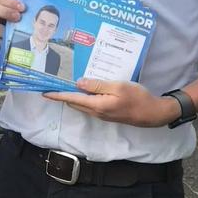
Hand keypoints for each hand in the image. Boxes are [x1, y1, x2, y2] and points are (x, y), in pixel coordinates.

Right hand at [0, 0, 24, 60]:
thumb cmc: (7, 28)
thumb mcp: (12, 18)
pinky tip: (10, 45)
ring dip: (6, 31)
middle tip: (18, 17)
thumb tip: (38, 12)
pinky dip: (1, 44)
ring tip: (16, 34)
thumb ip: (21, 13)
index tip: (23, 7)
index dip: (11, 2)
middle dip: (6, 11)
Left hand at [43, 78, 181, 127]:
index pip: (72, 99)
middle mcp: (96, 112)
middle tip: (53, 83)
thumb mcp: (118, 86)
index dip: (57, 95)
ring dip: (73, 96)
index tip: (44, 92)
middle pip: (74, 102)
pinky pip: (90, 105)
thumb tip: (78, 83)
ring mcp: (101, 114)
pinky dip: (84, 97)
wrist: (152, 113)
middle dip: (62, 95)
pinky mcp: (107, 113)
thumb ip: (97, 85)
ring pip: (82, 104)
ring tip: (65, 83)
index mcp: (97, 105)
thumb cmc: (137, 98)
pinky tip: (85, 88)